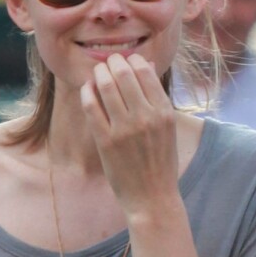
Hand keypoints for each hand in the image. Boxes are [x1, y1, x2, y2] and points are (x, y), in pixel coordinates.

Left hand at [80, 53, 179, 213]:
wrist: (152, 197)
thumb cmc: (161, 162)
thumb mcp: (168, 128)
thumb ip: (157, 99)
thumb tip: (144, 67)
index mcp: (165, 112)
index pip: (145, 71)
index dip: (132, 60)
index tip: (126, 59)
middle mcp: (146, 117)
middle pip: (124, 74)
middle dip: (113, 62)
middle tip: (108, 61)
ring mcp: (125, 129)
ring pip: (106, 86)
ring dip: (99, 73)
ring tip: (97, 72)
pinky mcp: (106, 140)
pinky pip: (91, 107)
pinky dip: (87, 92)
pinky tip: (87, 88)